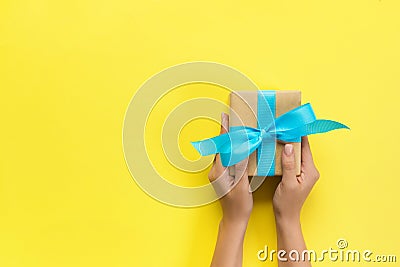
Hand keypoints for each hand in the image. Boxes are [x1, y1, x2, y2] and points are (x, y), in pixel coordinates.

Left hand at [208, 113, 252, 225]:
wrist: (234, 219)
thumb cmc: (239, 205)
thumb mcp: (241, 185)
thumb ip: (240, 166)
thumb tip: (241, 148)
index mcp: (219, 172)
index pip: (222, 146)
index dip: (224, 131)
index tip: (224, 117)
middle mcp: (215, 171)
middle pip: (221, 147)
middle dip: (226, 132)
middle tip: (230, 118)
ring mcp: (218, 174)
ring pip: (224, 152)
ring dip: (229, 141)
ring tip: (235, 129)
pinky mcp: (222, 176)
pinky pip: (226, 159)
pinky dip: (232, 151)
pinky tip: (238, 147)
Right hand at [272, 136, 317, 266]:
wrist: (286, 217)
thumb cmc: (287, 203)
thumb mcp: (287, 183)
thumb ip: (289, 164)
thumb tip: (289, 146)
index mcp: (311, 171)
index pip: (306, 147)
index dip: (299, 135)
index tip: (292, 123)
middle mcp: (310, 170)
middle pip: (302, 148)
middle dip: (292, 137)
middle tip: (282, 126)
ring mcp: (303, 172)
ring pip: (296, 153)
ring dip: (288, 145)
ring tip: (279, 134)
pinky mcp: (296, 174)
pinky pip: (292, 159)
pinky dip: (286, 153)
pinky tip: (277, 149)